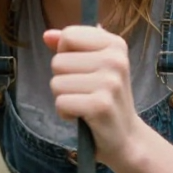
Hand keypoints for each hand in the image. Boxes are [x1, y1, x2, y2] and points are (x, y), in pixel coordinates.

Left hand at [44, 25, 142, 167]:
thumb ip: (69, 46)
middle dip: (63, 80)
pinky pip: (61, 102)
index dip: (65, 55)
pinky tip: (82, 116)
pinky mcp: (100, 105)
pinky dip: (65, 113)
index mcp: (115, 44)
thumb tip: (47, 35)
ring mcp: (110, 82)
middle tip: (85, 92)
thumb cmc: (105, 97)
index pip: (68, 35)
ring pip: (56, 83)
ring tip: (84, 104)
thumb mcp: (92, 65)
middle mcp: (116, 60)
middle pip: (58, 61)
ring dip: (63, 97)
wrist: (126, 136)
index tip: (82, 69)